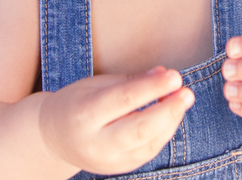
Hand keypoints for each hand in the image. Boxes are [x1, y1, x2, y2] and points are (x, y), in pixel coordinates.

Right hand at [38, 67, 193, 175]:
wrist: (53, 138)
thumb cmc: (77, 103)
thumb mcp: (96, 84)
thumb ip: (131, 80)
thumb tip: (164, 74)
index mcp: (84, 114)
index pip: (124, 100)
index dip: (152, 88)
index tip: (175, 76)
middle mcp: (96, 142)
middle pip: (139, 129)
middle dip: (168, 111)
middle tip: (187, 93)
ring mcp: (108, 160)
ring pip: (148, 143)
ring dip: (171, 121)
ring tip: (183, 99)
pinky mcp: (120, 168)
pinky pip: (149, 151)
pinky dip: (164, 132)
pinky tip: (171, 115)